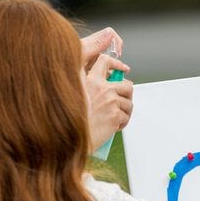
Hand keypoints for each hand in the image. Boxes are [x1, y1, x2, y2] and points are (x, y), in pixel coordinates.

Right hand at [83, 33, 131, 149]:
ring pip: (129, 103)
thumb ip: (89, 86)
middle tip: (120, 102)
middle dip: (126, 95)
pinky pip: (126, 117)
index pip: (105, 61)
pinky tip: (112, 126)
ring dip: (124, 111)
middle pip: (127, 85)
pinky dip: (122, 123)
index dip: (116, 64)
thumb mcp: (75, 95)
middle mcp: (102, 88)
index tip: (123, 69)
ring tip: (114, 118)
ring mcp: (110, 101)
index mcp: (90, 81)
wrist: (70, 138)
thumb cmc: (72, 120)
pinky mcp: (115, 115)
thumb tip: (107, 85)